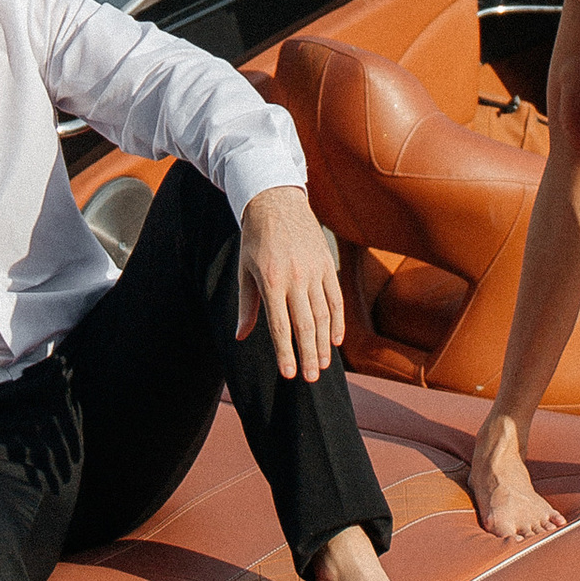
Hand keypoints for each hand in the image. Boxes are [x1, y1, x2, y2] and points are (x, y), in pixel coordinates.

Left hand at [236, 183, 346, 380]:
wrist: (277, 201)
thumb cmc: (256, 239)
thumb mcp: (245, 270)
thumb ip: (247, 305)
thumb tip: (241, 336)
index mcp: (272, 281)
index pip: (281, 326)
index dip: (285, 353)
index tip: (290, 375)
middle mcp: (296, 278)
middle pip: (305, 325)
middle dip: (309, 355)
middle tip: (311, 379)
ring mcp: (314, 272)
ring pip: (323, 315)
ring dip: (324, 344)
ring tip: (323, 366)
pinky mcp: (327, 265)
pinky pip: (336, 298)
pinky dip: (338, 321)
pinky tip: (336, 340)